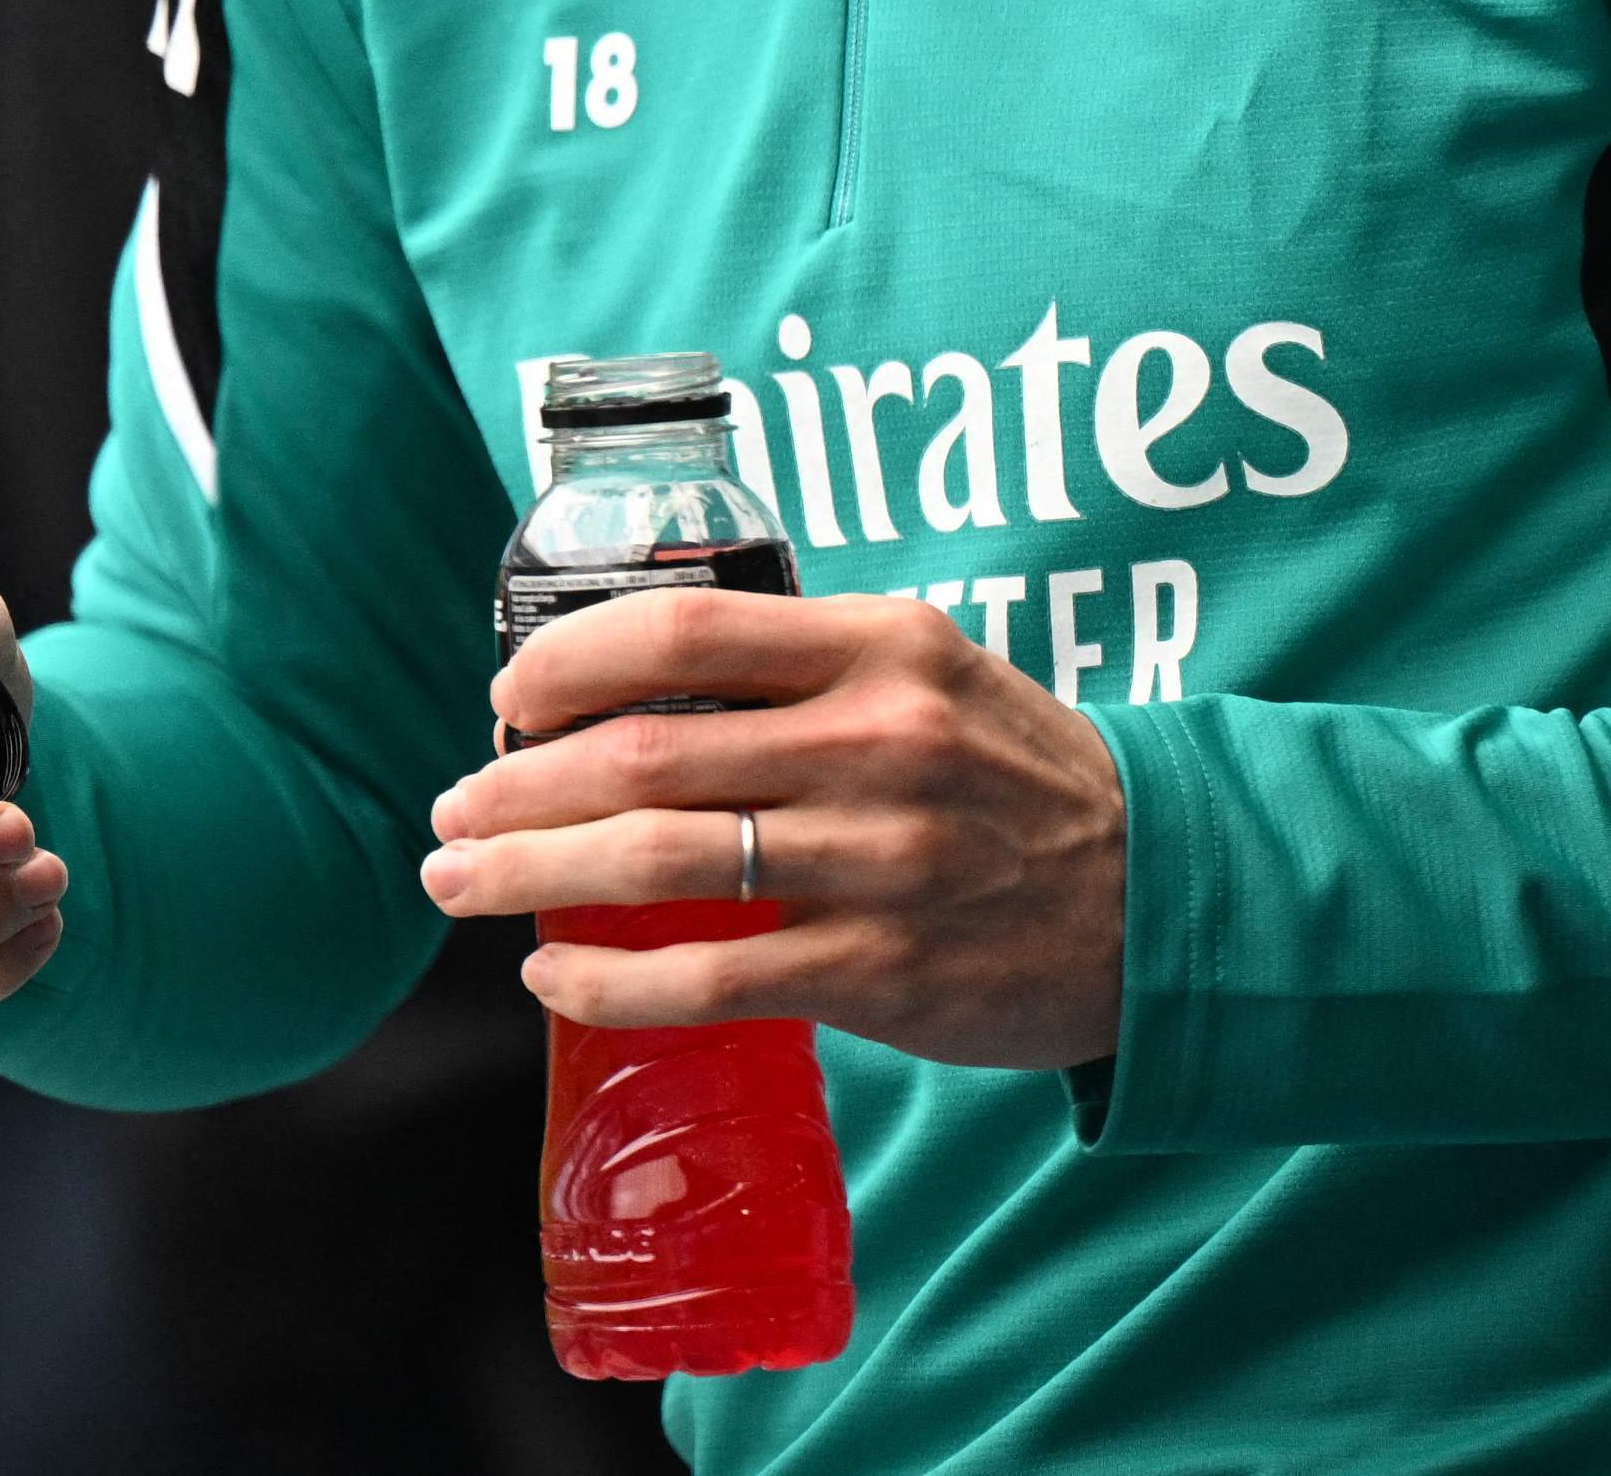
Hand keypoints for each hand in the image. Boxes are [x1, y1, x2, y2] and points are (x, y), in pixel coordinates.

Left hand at [421, 590, 1123, 1070]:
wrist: (1159, 898)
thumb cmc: (1016, 778)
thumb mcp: (933, 675)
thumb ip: (807, 669)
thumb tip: (636, 687)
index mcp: (884, 648)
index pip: (683, 631)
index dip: (567, 662)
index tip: (508, 699)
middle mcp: (879, 743)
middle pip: (642, 754)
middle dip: (514, 787)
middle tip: (451, 812)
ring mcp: (880, 860)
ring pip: (655, 863)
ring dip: (529, 874)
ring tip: (461, 885)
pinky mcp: (880, 971)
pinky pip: (707, 977)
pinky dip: (607, 979)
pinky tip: (553, 976)